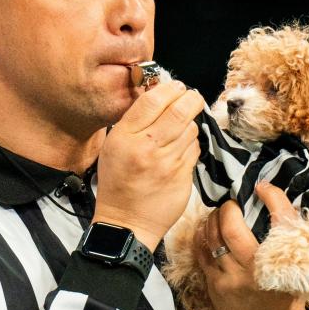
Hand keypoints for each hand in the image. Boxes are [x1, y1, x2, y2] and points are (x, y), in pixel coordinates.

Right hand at [94, 80, 204, 250]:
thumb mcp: (114, 146)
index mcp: (125, 137)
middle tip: (192, 97)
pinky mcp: (182, 177)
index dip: (169, 88)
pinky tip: (181, 150)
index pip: (153, 101)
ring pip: (190, 130)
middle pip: (179, 110)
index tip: (176, 87)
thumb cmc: (118, 183)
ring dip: (190, 124)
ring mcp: (167, 163)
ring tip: (181, 129)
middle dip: (191, 98)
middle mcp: (146, 148)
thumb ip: (134, 122)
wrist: (126, 222)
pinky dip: (191, 145)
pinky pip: (194, 150)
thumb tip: (159, 96)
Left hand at [193, 183, 306, 309]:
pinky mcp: (214, 285)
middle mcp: (253, 271)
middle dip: (229, 208)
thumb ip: (287, 239)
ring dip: (213, 219)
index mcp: (281, 265)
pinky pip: (201, 252)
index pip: (278, 222)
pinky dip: (202, 236)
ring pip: (212, 238)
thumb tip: (272, 200)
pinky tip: (207, 228)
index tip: (264, 189)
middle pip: (231, 228)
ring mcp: (229, 279)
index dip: (273, 198)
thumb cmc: (287, 297)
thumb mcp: (299, 270)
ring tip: (220, 214)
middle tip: (233, 204)